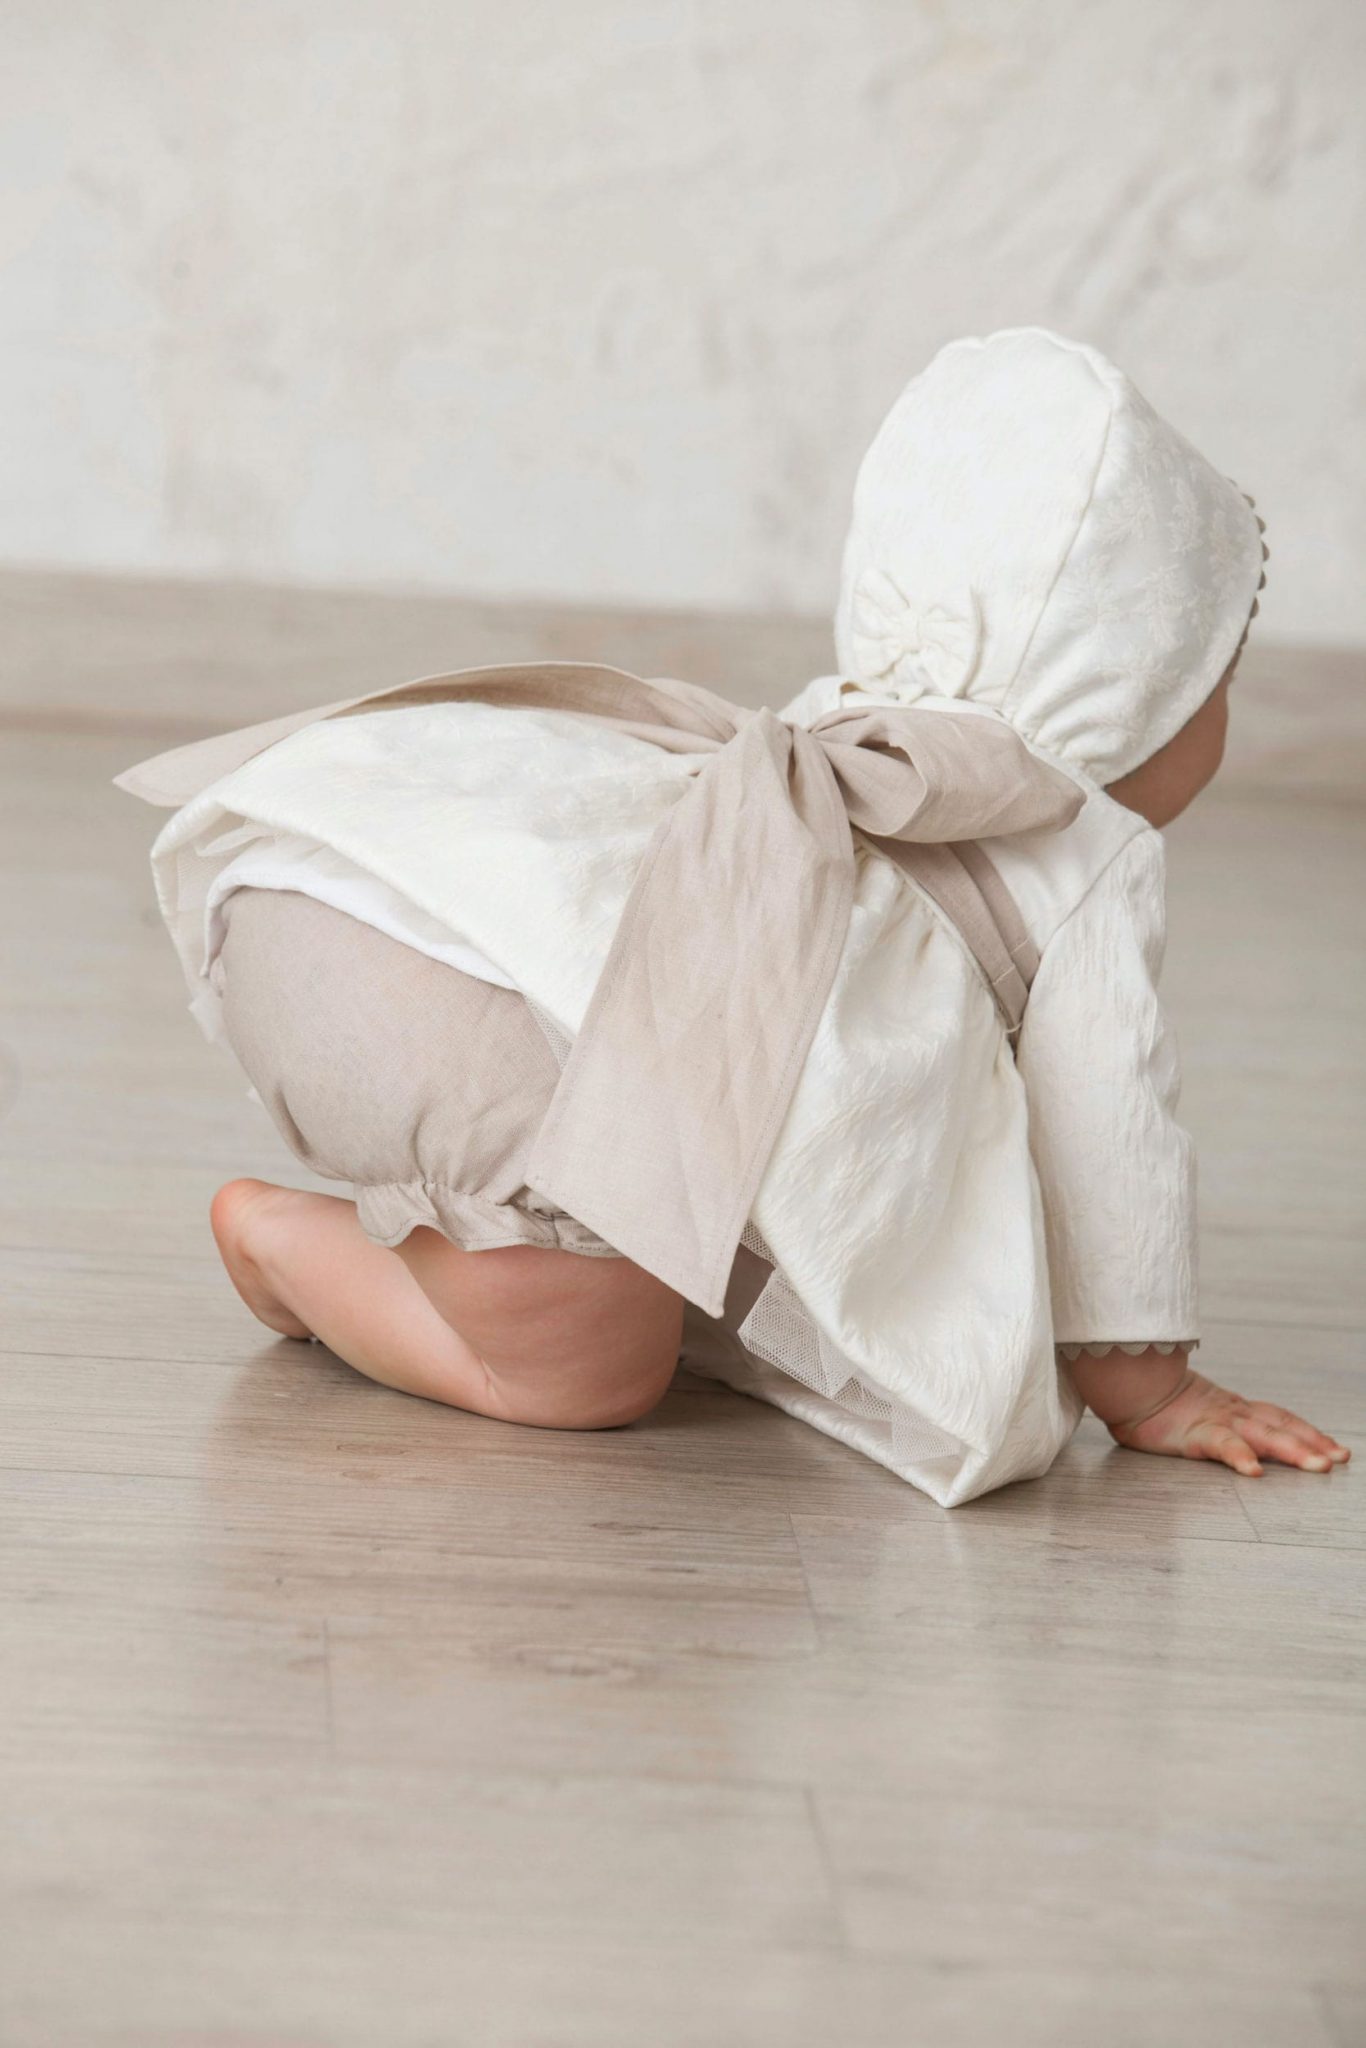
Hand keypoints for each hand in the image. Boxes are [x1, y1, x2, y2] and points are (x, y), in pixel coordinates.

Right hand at [1107, 1366, 1351, 1476]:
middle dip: (1313, 1443)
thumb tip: (1246, 1446)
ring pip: (1261, 1434)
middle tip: (1340, 1459)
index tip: (1337, 1449)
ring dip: (1292, 1450)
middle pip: (1280, 1426)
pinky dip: (1239, 1456)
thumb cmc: (1158, 1407)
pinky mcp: (1192, 1432)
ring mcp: (1215, 1420)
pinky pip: (1220, 1444)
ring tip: (1317, 1466)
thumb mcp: (1199, 1416)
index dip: (1310, 1433)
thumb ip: (1222, 1428)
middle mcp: (1232, 1412)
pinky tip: (1253, 1471)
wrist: (1127, 1387)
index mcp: (1235, 1409)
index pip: (1281, 1419)